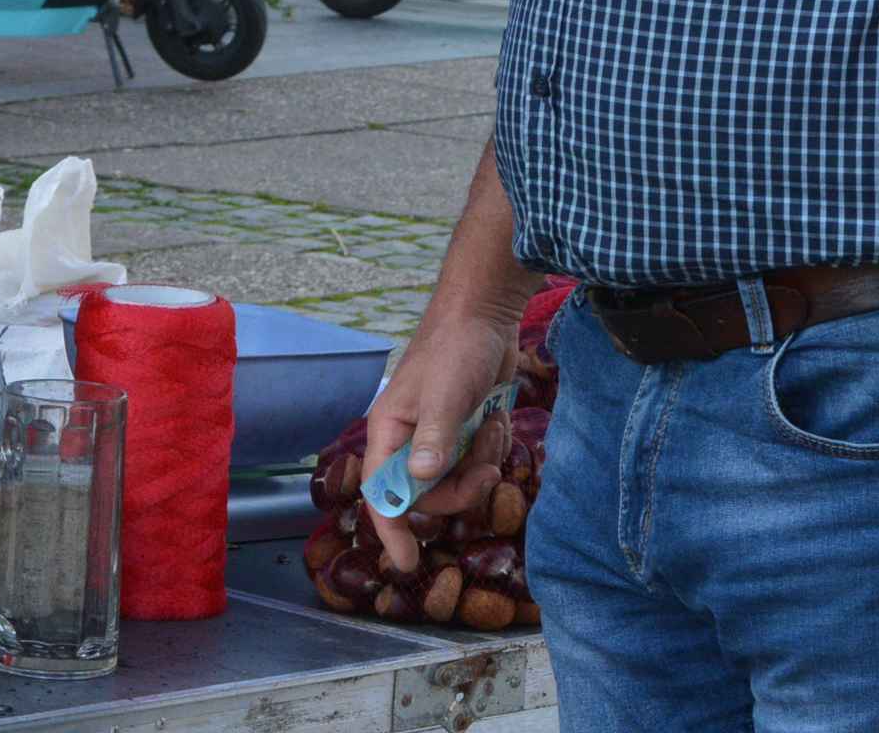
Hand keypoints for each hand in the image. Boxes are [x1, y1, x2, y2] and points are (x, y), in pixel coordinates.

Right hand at [360, 297, 517, 575]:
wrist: (485, 314)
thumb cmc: (455, 348)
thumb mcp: (446, 393)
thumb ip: (435, 438)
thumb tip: (422, 481)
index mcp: (389, 433)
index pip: (382, 494)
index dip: (392, 531)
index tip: (407, 565)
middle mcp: (408, 440)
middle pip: (430, 495)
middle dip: (463, 489)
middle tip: (488, 469)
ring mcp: (438, 437)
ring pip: (459, 480)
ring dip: (483, 462)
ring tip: (492, 427)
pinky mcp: (464, 430)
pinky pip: (478, 461)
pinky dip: (493, 446)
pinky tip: (496, 417)